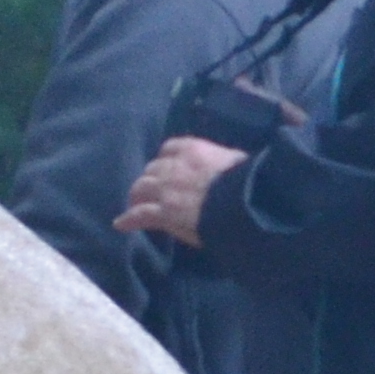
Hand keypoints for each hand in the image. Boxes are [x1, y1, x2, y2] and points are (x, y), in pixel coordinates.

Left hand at [118, 137, 247, 248]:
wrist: (248, 205)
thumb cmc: (252, 184)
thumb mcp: (242, 162)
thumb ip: (228, 160)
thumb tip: (233, 164)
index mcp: (194, 150)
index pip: (171, 148)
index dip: (168, 159)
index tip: (171, 167)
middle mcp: (175, 166)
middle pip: (153, 169)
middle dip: (152, 179)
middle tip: (155, 191)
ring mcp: (166, 190)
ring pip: (141, 188)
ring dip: (138, 196)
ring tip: (137, 204)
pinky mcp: (164, 213)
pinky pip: (140, 215)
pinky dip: (129, 219)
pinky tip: (122, 225)